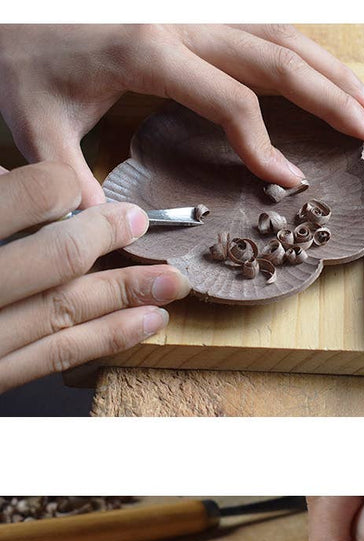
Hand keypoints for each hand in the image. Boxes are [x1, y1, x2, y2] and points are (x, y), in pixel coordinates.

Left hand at [0, 24, 363, 205]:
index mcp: (147, 47)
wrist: (9, 3)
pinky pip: (262, 19)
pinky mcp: (192, 1)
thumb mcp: (37, 131)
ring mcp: (189, 1)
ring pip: (278, 29)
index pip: (230, 98)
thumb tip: (122, 237)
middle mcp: (179, 14)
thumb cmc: (23, 63)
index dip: (265, 144)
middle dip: (328, 96)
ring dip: (329, 67)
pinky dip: (303, 49)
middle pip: (274, 53)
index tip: (288, 184)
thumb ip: (75, 188)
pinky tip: (328, 75)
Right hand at [0, 161, 189, 391]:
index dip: (50, 188)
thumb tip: (11, 184)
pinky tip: (147, 322)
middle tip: (136, 219)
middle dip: (101, 239)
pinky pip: (56, 357)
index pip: (8, 204)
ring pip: (62, 313)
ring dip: (124, 294)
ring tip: (169, 281)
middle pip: (48, 263)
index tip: (72, 183)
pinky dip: (107, 338)